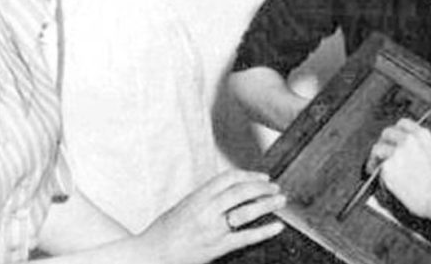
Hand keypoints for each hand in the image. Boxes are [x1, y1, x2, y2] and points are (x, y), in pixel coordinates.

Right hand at [134, 169, 285, 263]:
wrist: (150, 255)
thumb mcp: (183, 206)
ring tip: (281, 200)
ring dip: (267, 204)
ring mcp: (212, 229)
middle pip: (241, 191)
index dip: (249, 175)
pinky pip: (246, 237)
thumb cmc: (163, 232)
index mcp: (197, 197)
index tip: (262, 177)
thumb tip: (232, 190)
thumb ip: (206, 197)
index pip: (228, 178)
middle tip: (276, 188)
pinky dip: (264, 231)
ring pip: (246, 211)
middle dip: (262, 187)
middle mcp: (206, 210)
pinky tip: (277, 226)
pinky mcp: (217, 247)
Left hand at [369, 118, 430, 225]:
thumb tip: (407, 155)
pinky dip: (378, 174)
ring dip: (377, 157)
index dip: (396, 132)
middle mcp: (408, 140)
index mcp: (423, 136)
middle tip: (382, 154)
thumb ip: (420, 150)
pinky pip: (377, 168)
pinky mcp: (387, 168)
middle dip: (384, 142)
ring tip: (376, 167)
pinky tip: (383, 180)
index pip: (403, 123)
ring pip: (378, 148)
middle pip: (387, 133)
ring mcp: (397, 153)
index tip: (393, 139)